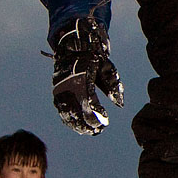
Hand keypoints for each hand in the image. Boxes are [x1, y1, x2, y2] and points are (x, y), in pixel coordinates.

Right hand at [52, 16, 123, 134]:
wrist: (74, 46)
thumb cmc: (94, 58)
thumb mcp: (108, 68)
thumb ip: (113, 86)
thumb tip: (120, 105)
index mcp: (83, 78)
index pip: (89, 102)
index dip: (96, 115)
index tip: (105, 122)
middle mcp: (70, 84)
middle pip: (76, 110)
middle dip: (87, 124)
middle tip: (98, 131)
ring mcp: (61, 88)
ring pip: (67, 112)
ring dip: (77, 124)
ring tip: (88, 132)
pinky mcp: (57, 90)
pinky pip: (61, 109)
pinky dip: (68, 119)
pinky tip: (77, 127)